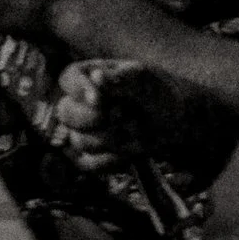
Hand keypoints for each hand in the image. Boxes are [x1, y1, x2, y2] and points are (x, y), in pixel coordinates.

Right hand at [55, 59, 183, 172]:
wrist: (172, 117)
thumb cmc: (155, 90)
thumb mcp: (143, 79)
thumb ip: (121, 78)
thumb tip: (97, 77)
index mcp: (86, 76)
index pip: (68, 80)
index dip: (79, 91)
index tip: (100, 100)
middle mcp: (79, 102)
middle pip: (65, 113)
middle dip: (95, 119)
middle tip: (122, 115)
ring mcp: (83, 130)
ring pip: (78, 140)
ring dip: (109, 139)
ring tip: (133, 130)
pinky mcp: (92, 154)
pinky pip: (89, 163)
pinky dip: (111, 160)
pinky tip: (128, 151)